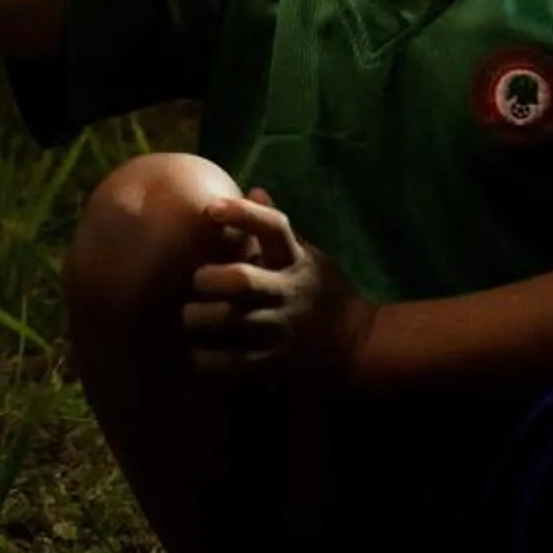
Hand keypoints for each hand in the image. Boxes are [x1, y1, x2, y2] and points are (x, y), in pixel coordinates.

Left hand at [183, 191, 375, 383]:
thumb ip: (277, 227)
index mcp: (296, 261)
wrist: (360, 344)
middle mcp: (288, 293)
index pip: (273, 228)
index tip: (210, 209)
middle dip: (208, 277)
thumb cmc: (324, 291)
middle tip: (197, 280)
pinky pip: (231, 362)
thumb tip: (253, 190)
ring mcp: (281, 330)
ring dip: (199, 317)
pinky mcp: (274, 362)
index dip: (242, 214)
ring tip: (192, 316)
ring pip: (230, 320)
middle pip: (241, 280)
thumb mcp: (308, 254)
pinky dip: (206, 357)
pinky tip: (199, 349)